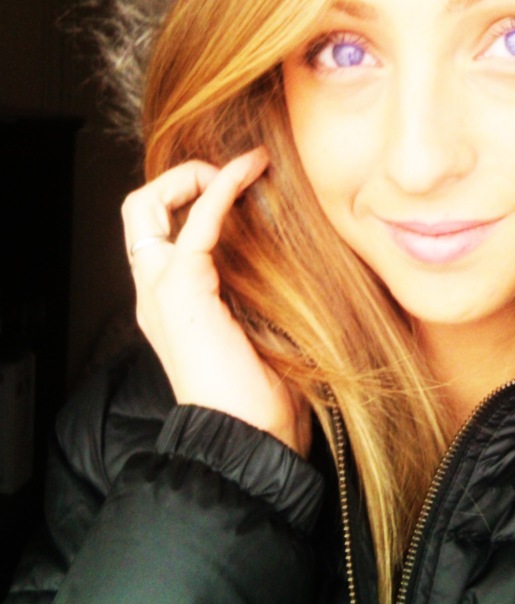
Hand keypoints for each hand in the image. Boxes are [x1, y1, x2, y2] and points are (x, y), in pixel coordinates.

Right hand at [122, 149, 309, 454]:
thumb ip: (251, 292)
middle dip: (179, 179)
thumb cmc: (260, 399)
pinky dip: (222, 185)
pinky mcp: (181, 287)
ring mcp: (160, 289)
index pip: (158, 233)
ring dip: (197, 174)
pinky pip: (197, 218)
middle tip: (230, 175)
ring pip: (148, 204)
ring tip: (244, 166)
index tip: (238, 188)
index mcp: (170, 304)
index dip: (188, 199)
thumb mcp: (255, 331)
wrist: (247, 437)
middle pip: (139, 211)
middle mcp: (154, 292)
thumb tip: (286, 257)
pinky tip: (251, 170)